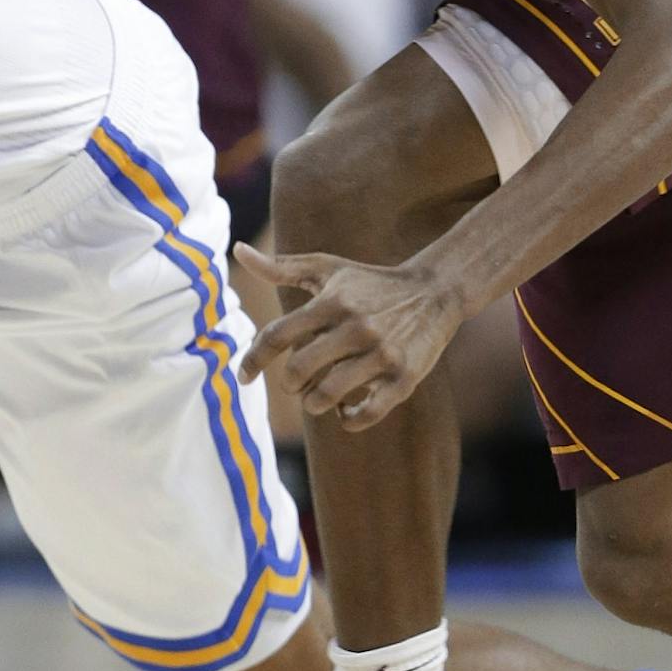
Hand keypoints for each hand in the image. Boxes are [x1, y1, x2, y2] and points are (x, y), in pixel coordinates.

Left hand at [233, 243, 465, 430]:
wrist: (434, 291)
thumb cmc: (369, 283)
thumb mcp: (327, 269)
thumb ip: (280, 266)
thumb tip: (237, 251)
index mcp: (331, 302)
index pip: (277, 335)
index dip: (253, 360)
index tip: (243, 376)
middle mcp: (355, 327)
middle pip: (298, 370)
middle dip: (289, 383)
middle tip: (295, 383)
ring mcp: (381, 353)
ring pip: (327, 394)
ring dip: (313, 403)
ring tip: (316, 398)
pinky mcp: (404, 376)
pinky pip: (367, 413)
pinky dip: (348, 420)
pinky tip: (345, 412)